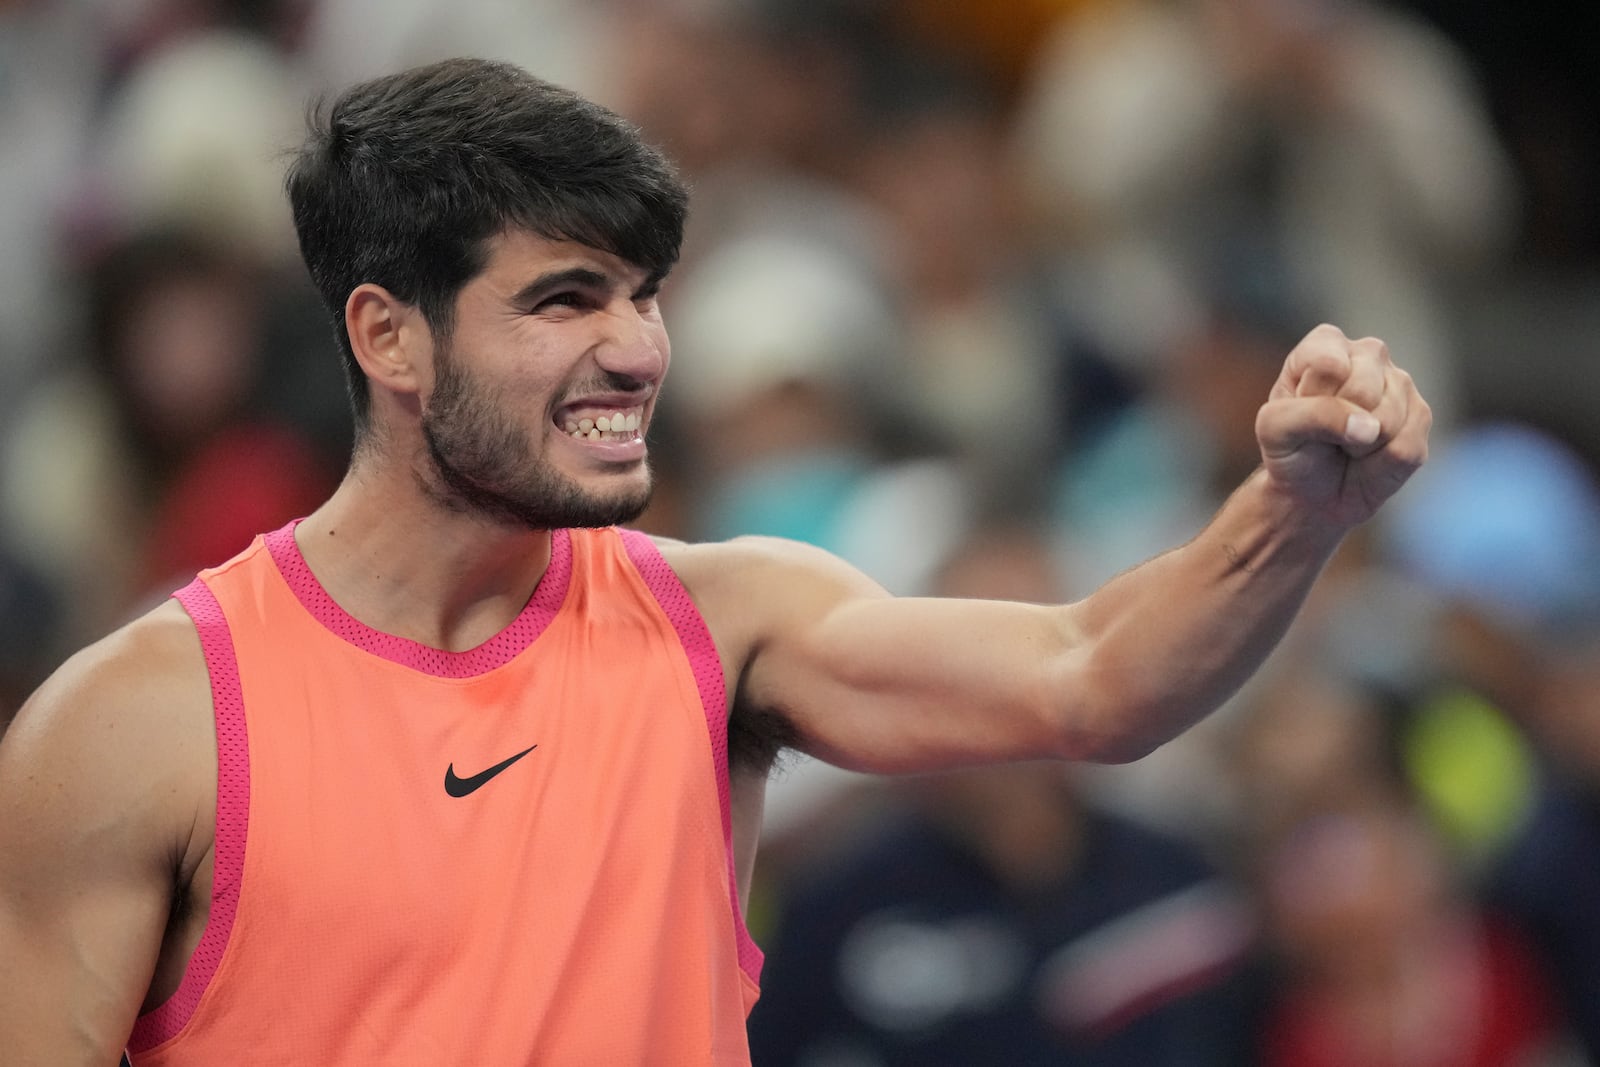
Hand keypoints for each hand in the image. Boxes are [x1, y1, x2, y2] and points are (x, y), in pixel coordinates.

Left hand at [1255, 324, 1430, 526]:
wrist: (1310, 490)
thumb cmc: (1289, 450)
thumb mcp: (1275, 429)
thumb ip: (1312, 415)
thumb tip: (1370, 427)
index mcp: (1326, 344)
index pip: (1327, 364)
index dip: (1311, 399)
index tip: (1299, 411)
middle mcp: (1369, 354)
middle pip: (1362, 390)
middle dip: (1336, 424)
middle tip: (1324, 434)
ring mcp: (1400, 384)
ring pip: (1386, 422)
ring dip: (1358, 448)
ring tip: (1345, 445)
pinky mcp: (1421, 418)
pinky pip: (1405, 449)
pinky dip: (1379, 466)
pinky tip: (1368, 457)